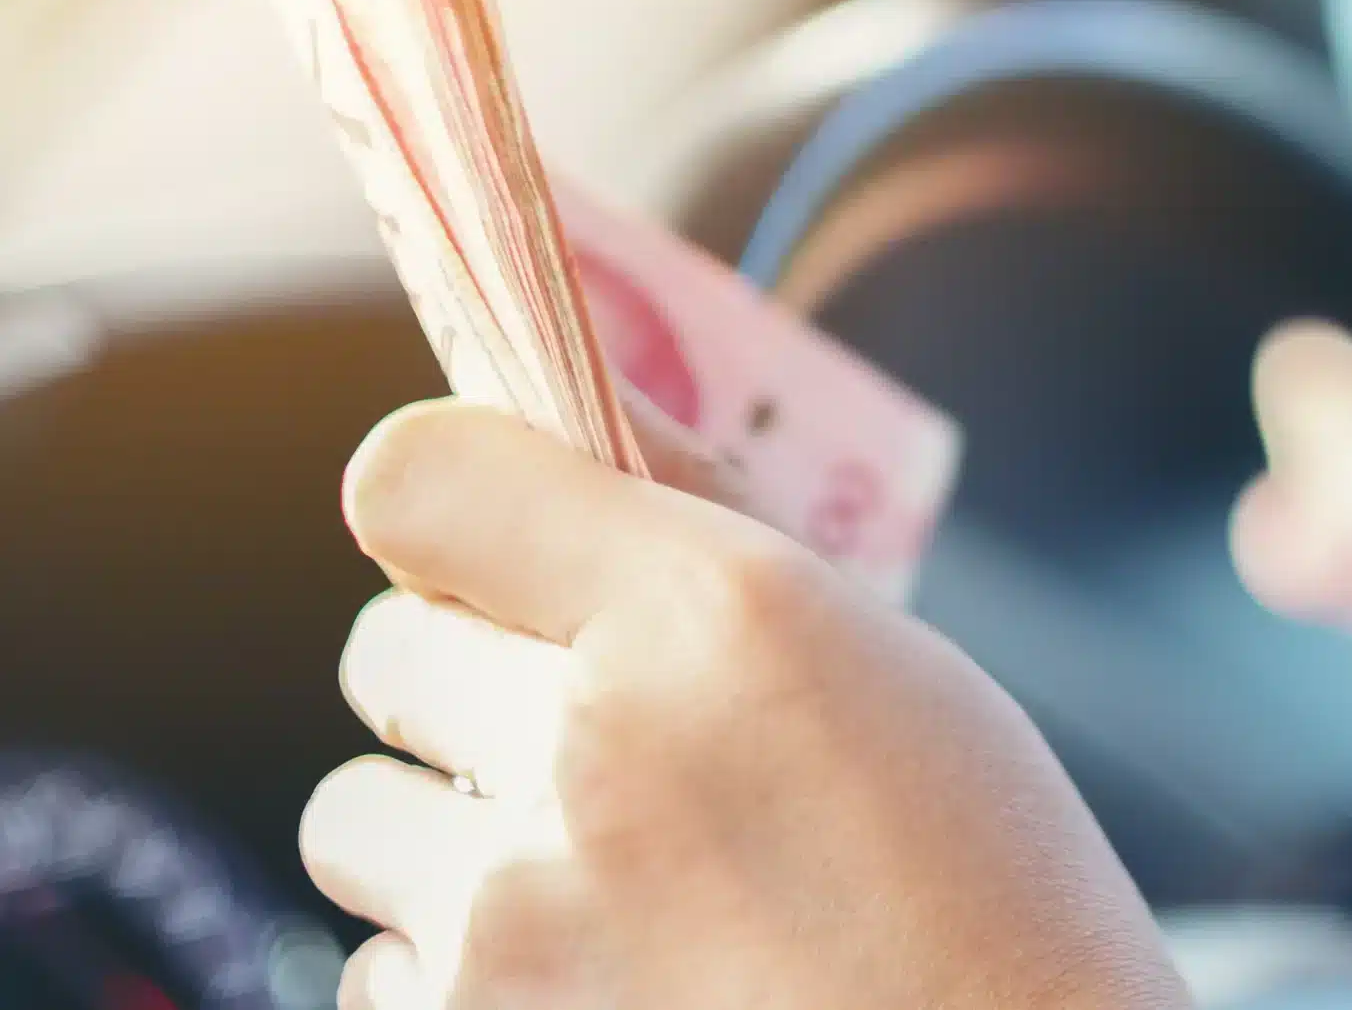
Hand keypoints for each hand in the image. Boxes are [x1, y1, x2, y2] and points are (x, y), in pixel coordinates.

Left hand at [306, 399, 1183, 1009]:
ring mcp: (509, 926)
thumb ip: (715, 524)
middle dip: (480, 669)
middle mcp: (585, 757)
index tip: (511, 531)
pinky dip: (460, 960)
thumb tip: (586, 403)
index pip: (417, 479)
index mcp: (707, 621)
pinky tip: (601, 968)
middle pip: (387, 643)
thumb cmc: (987, 896)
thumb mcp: (894, 663)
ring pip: (359, 812)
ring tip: (605, 867)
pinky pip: (384, 960)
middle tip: (606, 728)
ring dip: (455, 824)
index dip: (461, 495)